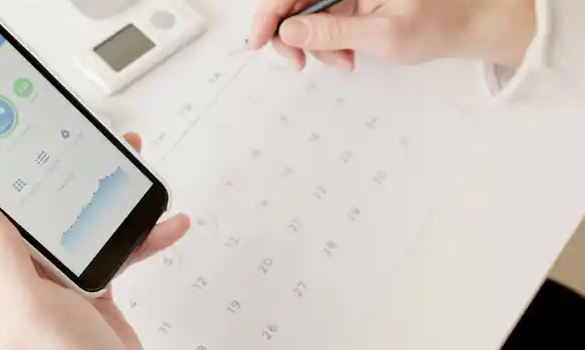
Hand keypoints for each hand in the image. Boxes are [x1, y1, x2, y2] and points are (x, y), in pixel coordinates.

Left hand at [0, 132, 189, 349]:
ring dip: (114, 196)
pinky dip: (143, 235)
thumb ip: (4, 255)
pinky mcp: (93, 282)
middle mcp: (24, 268)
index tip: (8, 132)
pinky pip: (116, 246)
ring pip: (83, 217)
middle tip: (94, 143)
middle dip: (70, 169)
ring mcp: (60, 275)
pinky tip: (165, 225)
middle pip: (43, 202)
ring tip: (138, 175)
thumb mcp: (29, 305)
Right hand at [250, 0, 535, 70]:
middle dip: (291, 36)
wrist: (466, 24)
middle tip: (298, 63)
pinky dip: (327, 46)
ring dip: (314, 46)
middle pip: (292, 3)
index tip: (258, 41)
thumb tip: (289, 30)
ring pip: (305, 17)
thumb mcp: (383, 33)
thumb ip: (333, 32)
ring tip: (343, 63)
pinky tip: (347, 57)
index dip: (268, 14)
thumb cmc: (438, 23)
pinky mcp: (349, 4)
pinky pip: (322, 24)